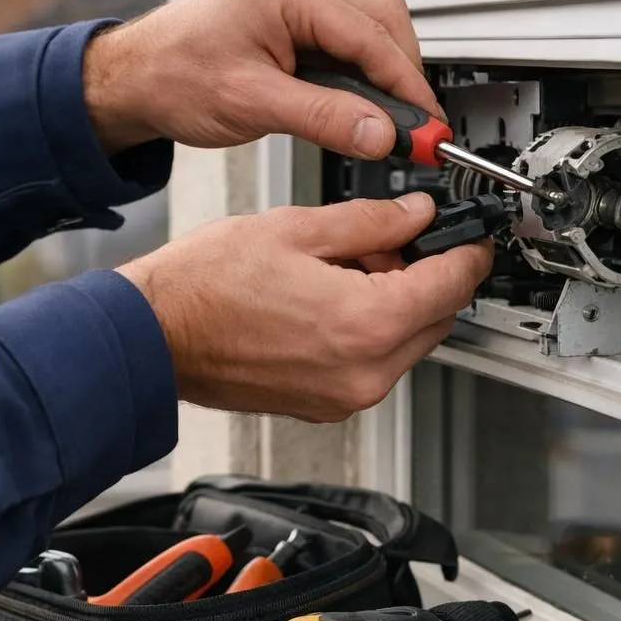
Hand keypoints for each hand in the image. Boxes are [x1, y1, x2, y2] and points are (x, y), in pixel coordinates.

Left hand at [83, 0, 440, 158]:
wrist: (128, 78)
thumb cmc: (169, 77)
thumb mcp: (251, 103)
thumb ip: (324, 117)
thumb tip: (382, 134)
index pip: (371, 34)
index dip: (406, 86)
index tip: (427, 128)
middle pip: (383, 17)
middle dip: (404, 73)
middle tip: (416, 127)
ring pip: (370, 25)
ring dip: (385, 71)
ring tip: (389, 120)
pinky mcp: (290, 18)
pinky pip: (345, 37)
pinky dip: (361, 71)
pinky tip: (360, 104)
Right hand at [117, 193, 491, 421]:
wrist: (153, 336)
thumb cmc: (204, 287)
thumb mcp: (297, 228)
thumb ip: (371, 222)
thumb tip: (413, 215)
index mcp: (366, 324)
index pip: (452, 284)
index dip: (466, 249)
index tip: (467, 233)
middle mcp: (364, 372)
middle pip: (438, 318)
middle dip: (426, 275)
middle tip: (390, 238)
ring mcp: (344, 396)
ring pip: (407, 343)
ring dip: (398, 303)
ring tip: (345, 266)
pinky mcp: (324, 404)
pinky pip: (372, 364)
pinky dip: (369, 331)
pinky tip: (330, 298)